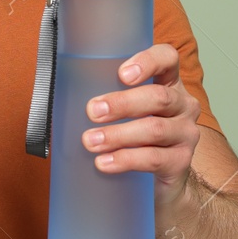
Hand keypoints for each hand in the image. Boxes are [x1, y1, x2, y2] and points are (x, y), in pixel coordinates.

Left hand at [80, 43, 200, 211]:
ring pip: (154, 129)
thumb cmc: (132, 136)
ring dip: (118, 135)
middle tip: (92, 111)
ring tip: (90, 141)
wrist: (158, 181)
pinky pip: (154, 159)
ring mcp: (186, 133)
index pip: (167, 58)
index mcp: (167, 82)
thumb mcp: (122, 110)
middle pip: (158, 97)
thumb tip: (51, 89)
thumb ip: (100, 94)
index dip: (147, 61)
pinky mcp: (181, 162)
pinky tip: (104, 162)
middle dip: (121, 103)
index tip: (121, 74)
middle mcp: (182, 104)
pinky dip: (125, 160)